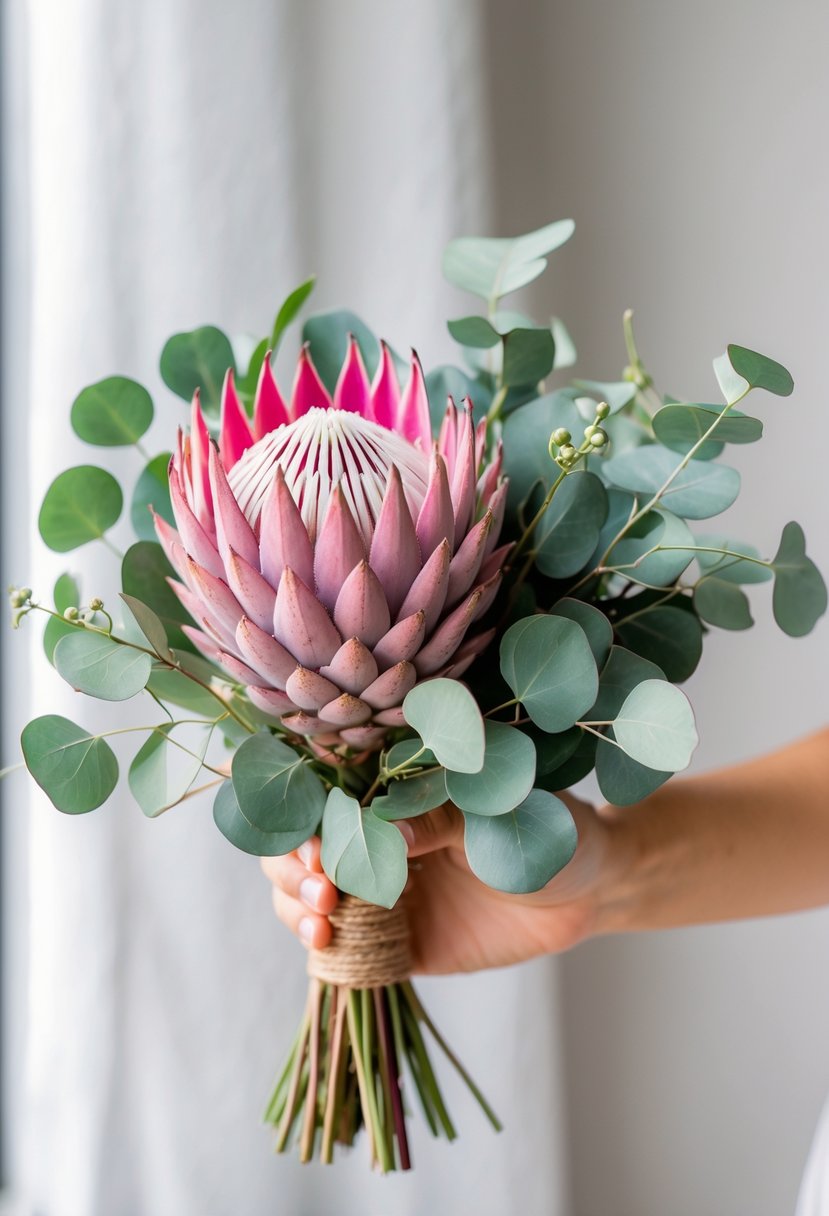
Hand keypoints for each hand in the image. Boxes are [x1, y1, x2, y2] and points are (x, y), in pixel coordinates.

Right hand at [260, 794, 625, 973]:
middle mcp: (375, 840)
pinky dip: (325, 947)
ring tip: (323, 921)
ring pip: (305, 897)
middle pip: (299, 849)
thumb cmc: (544, 829)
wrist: (588, 888)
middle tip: (324, 889)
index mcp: (391, 794)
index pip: (322, 799)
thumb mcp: (494, 816)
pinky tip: (326, 945)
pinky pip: (345, 947)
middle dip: (293, 868)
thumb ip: (442, 821)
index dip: (306, 821)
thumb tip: (387, 827)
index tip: (321, 846)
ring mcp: (382, 892)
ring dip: (295, 906)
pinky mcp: (398, 940)